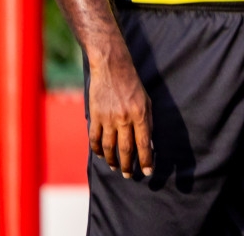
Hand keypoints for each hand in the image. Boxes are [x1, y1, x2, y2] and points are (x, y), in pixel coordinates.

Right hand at [87, 47, 153, 177]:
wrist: (112, 68)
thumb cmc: (133, 85)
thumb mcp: (147, 101)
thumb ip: (148, 122)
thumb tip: (148, 144)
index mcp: (140, 114)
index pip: (144, 144)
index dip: (146, 160)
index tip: (148, 172)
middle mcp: (124, 119)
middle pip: (126, 149)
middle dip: (129, 165)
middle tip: (129, 175)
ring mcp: (108, 118)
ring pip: (109, 147)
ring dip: (112, 161)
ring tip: (116, 168)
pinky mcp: (95, 116)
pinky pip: (95, 139)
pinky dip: (97, 150)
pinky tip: (101, 155)